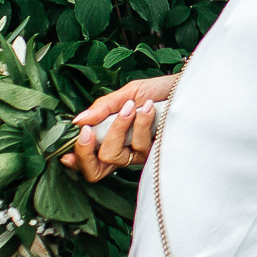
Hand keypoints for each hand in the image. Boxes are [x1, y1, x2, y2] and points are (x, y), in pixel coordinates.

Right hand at [59, 75, 176, 180]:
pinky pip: (140, 146)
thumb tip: (78, 121)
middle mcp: (127, 152)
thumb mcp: (128, 93)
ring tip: (132, 105)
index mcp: (114, 139)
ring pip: (116, 155)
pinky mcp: (159, 153)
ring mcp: (143, 155)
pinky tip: (148, 108)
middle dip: (87, 150)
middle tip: (89, 129)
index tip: (66, 155)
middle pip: (97, 169)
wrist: (190, 87)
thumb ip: (103, 108)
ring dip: (119, 127)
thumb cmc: (159, 92)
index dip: (76, 162)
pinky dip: (140, 124)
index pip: (90, 160)